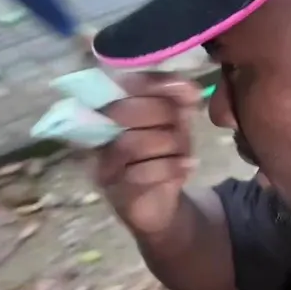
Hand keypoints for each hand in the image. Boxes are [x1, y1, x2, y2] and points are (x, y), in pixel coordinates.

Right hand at [92, 73, 203, 236]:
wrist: (158, 206)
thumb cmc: (163, 157)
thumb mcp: (177, 123)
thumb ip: (180, 99)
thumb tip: (189, 88)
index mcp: (112, 109)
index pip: (123, 85)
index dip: (153, 83)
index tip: (187, 92)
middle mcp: (101, 135)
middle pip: (123, 112)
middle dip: (163, 114)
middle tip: (180, 127)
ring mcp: (105, 165)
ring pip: (132, 143)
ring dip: (169, 144)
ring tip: (184, 152)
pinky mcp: (116, 192)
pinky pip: (140, 174)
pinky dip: (171, 168)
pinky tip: (188, 166)